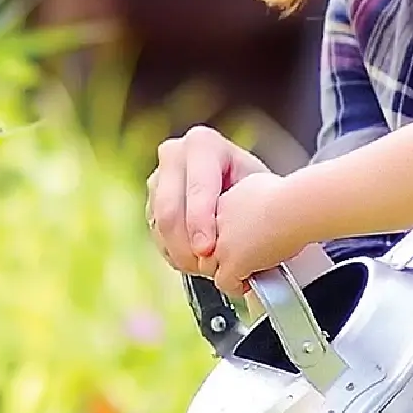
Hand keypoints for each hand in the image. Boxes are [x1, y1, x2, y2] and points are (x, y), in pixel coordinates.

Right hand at [147, 125, 267, 275]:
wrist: (244, 190)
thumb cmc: (258, 190)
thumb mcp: (261, 192)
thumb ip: (250, 210)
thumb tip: (247, 247)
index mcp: (203, 143)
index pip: (196, 188)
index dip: (200, 222)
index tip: (208, 251)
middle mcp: (174, 154)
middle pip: (169, 209)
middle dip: (186, 245)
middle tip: (205, 269)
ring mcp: (158, 177)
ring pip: (159, 226)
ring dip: (181, 253)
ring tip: (206, 269)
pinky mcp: (151, 202)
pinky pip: (156, 235)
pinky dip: (175, 254)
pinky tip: (196, 263)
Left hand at [208, 174, 311, 289]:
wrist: (296, 207)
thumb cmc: (289, 196)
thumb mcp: (260, 186)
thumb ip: (249, 199)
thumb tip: (257, 206)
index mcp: (222, 202)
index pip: (213, 227)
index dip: (227, 238)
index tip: (242, 243)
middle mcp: (216, 222)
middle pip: (207, 246)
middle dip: (223, 255)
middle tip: (242, 259)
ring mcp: (222, 243)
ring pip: (210, 266)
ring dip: (226, 272)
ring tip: (245, 273)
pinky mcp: (232, 261)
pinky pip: (224, 283)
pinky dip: (236, 286)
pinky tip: (250, 282)